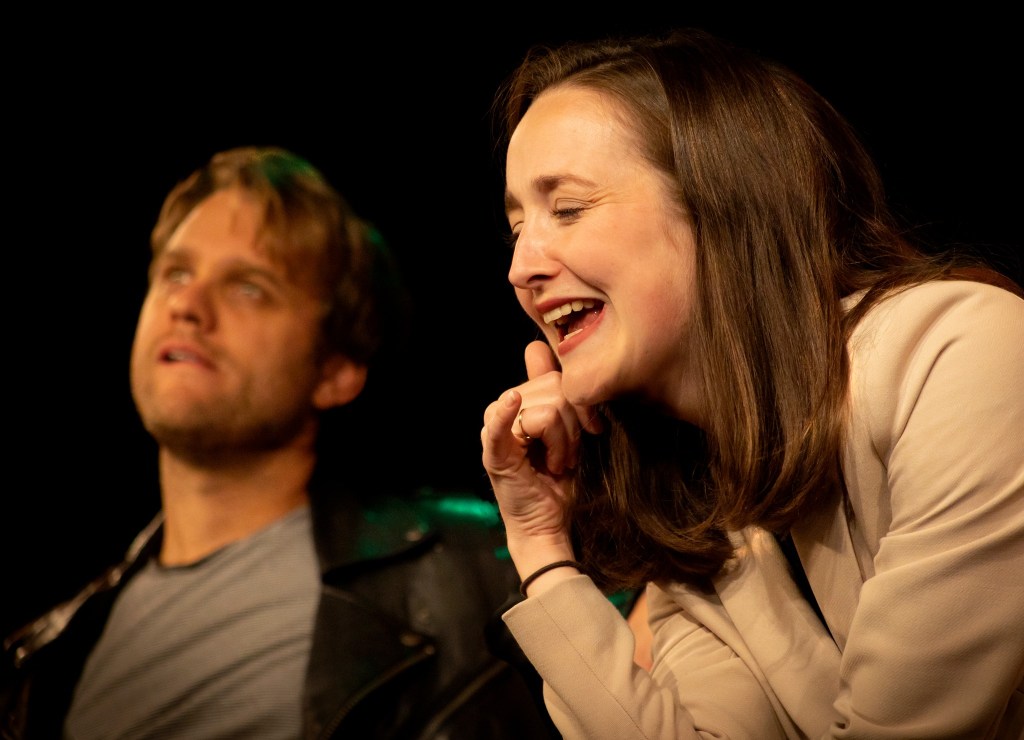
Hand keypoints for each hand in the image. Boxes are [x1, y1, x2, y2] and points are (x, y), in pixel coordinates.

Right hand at [481, 340, 602, 570]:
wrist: (547, 524)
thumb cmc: (557, 479)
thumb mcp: (564, 430)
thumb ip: (555, 392)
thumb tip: (537, 347)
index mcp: (518, 404)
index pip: (554, 379)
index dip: (579, 402)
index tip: (592, 428)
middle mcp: (502, 412)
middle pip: (554, 392)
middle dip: (573, 427)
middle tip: (569, 455)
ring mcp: (495, 433)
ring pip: (547, 412)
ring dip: (563, 443)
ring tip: (558, 463)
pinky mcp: (494, 455)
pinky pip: (500, 425)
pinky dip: (505, 413)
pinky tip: (512, 403)